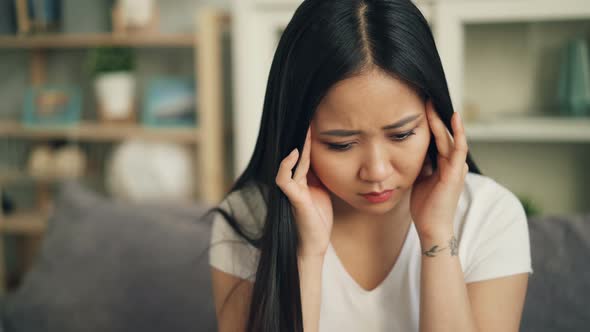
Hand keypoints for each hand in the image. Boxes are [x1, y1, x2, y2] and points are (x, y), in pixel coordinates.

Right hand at [275, 127, 333, 257]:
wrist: (314, 244)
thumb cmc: (318, 220)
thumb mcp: (323, 192)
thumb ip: (321, 177)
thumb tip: (326, 159)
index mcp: (302, 180)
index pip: (304, 155)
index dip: (309, 140)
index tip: (316, 123)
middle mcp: (294, 182)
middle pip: (297, 155)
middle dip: (304, 138)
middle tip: (310, 118)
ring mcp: (292, 190)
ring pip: (291, 162)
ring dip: (299, 146)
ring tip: (305, 129)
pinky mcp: (293, 198)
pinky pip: (284, 179)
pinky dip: (286, 165)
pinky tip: (294, 153)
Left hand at [410, 100, 468, 238]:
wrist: (431, 227)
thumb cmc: (425, 206)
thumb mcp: (419, 178)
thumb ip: (419, 163)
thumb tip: (407, 147)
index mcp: (444, 164)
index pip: (438, 138)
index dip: (431, 123)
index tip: (420, 107)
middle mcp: (453, 163)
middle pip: (444, 134)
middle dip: (435, 116)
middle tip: (425, 98)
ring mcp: (456, 167)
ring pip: (450, 137)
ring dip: (442, 120)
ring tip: (433, 103)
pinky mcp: (455, 173)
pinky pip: (459, 148)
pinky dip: (458, 132)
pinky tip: (453, 118)